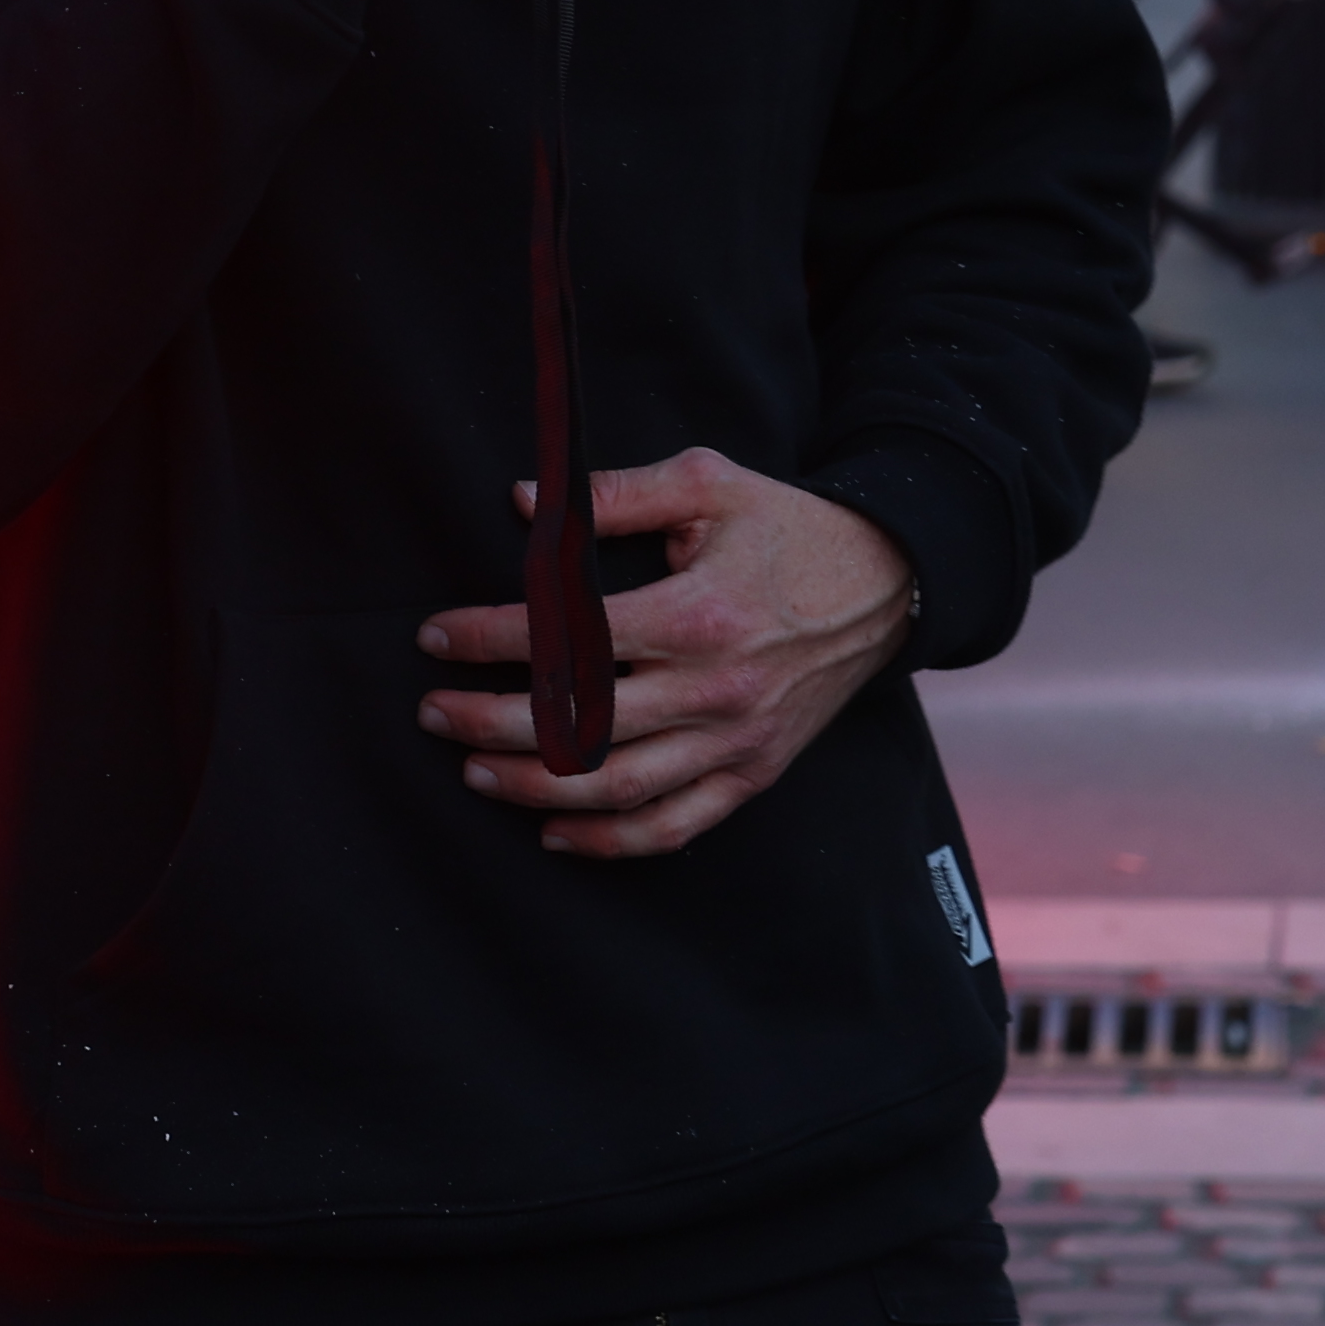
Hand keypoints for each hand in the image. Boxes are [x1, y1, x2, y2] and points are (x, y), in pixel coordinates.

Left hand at [415, 449, 915, 857]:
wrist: (890, 582)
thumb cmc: (790, 528)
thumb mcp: (709, 483)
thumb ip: (617, 494)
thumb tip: (522, 499)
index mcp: (697, 615)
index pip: (567, 639)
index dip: (489, 640)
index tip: (437, 636)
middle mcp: (714, 691)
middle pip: (579, 727)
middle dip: (490, 723)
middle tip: (434, 713)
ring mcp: (736, 742)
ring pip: (616, 789)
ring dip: (534, 787)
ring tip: (473, 770)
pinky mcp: (754, 772)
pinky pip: (674, 826)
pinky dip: (610, 842)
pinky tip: (554, 832)